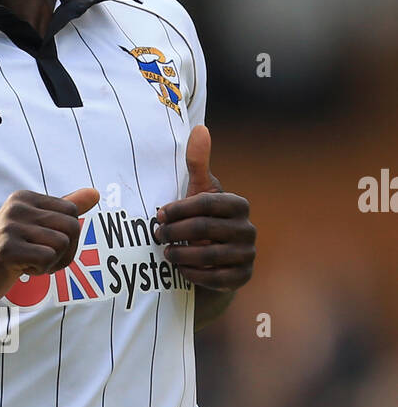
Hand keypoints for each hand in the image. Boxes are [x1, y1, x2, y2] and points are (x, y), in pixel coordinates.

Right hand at [0, 187, 99, 305]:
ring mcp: (10, 227)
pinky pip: (48, 258)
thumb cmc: (8, 253)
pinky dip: (41, 270)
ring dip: (52, 262)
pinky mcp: (8, 249)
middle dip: (65, 251)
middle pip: (72, 227)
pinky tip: (23, 269)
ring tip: (31, 263)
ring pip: (62, 244)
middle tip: (43, 259)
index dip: (68, 236)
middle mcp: (17, 207)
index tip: (46, 245)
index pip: (72, 211)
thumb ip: (64, 209)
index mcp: (24, 197)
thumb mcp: (36, 226)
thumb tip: (95, 193)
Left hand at [155, 126, 255, 290]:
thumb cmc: (203, 220)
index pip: (206, 203)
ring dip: (181, 254)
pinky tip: (180, 269)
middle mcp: (248, 229)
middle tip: (157, 235)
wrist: (214, 261)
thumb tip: (200, 128)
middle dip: (175, 232)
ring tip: (165, 252)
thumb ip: (198, 163)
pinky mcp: (242, 276)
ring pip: (209, 255)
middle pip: (204, 229)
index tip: (159, 213)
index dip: (179, 208)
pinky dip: (194, 274)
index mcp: (238, 205)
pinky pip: (216, 278)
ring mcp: (247, 254)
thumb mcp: (199, 192)